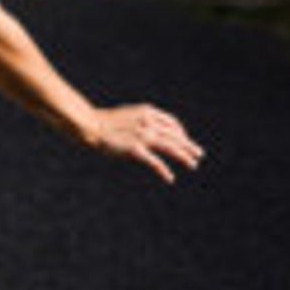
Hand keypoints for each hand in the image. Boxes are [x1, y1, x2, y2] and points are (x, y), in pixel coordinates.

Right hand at [87, 103, 204, 184]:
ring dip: (183, 156)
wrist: (90, 124)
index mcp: (148, 112)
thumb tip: (155, 130)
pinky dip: (163, 170)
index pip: (172, 123)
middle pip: (175, 135)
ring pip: (170, 147)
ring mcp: (142, 135)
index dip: (181, 133)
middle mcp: (148, 122)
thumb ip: (144, 121)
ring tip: (193, 165)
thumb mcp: (129, 115)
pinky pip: (154, 161)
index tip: (185, 141)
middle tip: (199, 155)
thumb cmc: (107, 121)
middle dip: (188, 145)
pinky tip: (170, 178)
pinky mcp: (135, 148)